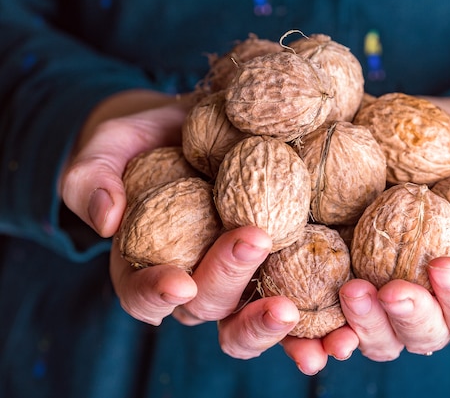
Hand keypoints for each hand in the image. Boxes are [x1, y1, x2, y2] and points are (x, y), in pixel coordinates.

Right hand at [57, 89, 303, 365]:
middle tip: (253, 239)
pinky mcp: (283, 263)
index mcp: (149, 264)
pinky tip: (350, 326)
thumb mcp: (111, 145)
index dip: (157, 293)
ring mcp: (243, 278)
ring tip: (320, 328)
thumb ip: (92, 176)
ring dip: (285, 327)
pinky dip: (325, 318)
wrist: (197, 126)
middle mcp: (197, 281)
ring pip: (257, 316)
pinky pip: (303, 297)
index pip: (143, 291)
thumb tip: (106, 217)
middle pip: (211, 304)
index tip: (180, 282)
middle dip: (230, 280)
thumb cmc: (147, 140)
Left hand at [289, 96, 449, 363]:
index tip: (443, 266)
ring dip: (364, 326)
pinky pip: (328, 317)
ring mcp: (380, 296)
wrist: (409, 139)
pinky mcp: (340, 281)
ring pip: (376, 336)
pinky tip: (300, 311)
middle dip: (409, 318)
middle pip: (422, 334)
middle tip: (392, 290)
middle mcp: (425, 300)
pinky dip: (318, 327)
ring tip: (350, 291)